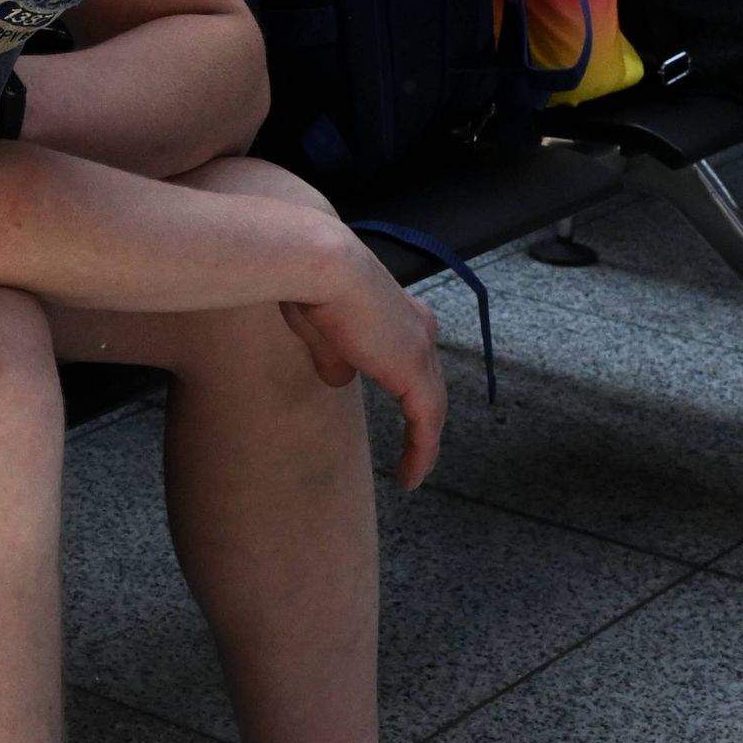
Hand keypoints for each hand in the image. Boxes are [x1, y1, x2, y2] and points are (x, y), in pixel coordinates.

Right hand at [281, 252, 446, 488]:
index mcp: (398, 313)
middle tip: (415, 453)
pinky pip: (427, 423)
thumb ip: (334, 355)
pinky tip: (410, 477)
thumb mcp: (320, 327)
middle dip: (424, 422)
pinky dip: (421, 452)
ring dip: (423, 444)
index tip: (403, 415)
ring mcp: (421, 349)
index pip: (412, 359)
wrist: (319, 265)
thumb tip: (341, 379)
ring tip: (412, 474)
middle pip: (429, 386)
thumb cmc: (310, 283)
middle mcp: (419, 328)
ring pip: (432, 407)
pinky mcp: (415, 372)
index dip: (410, 389)